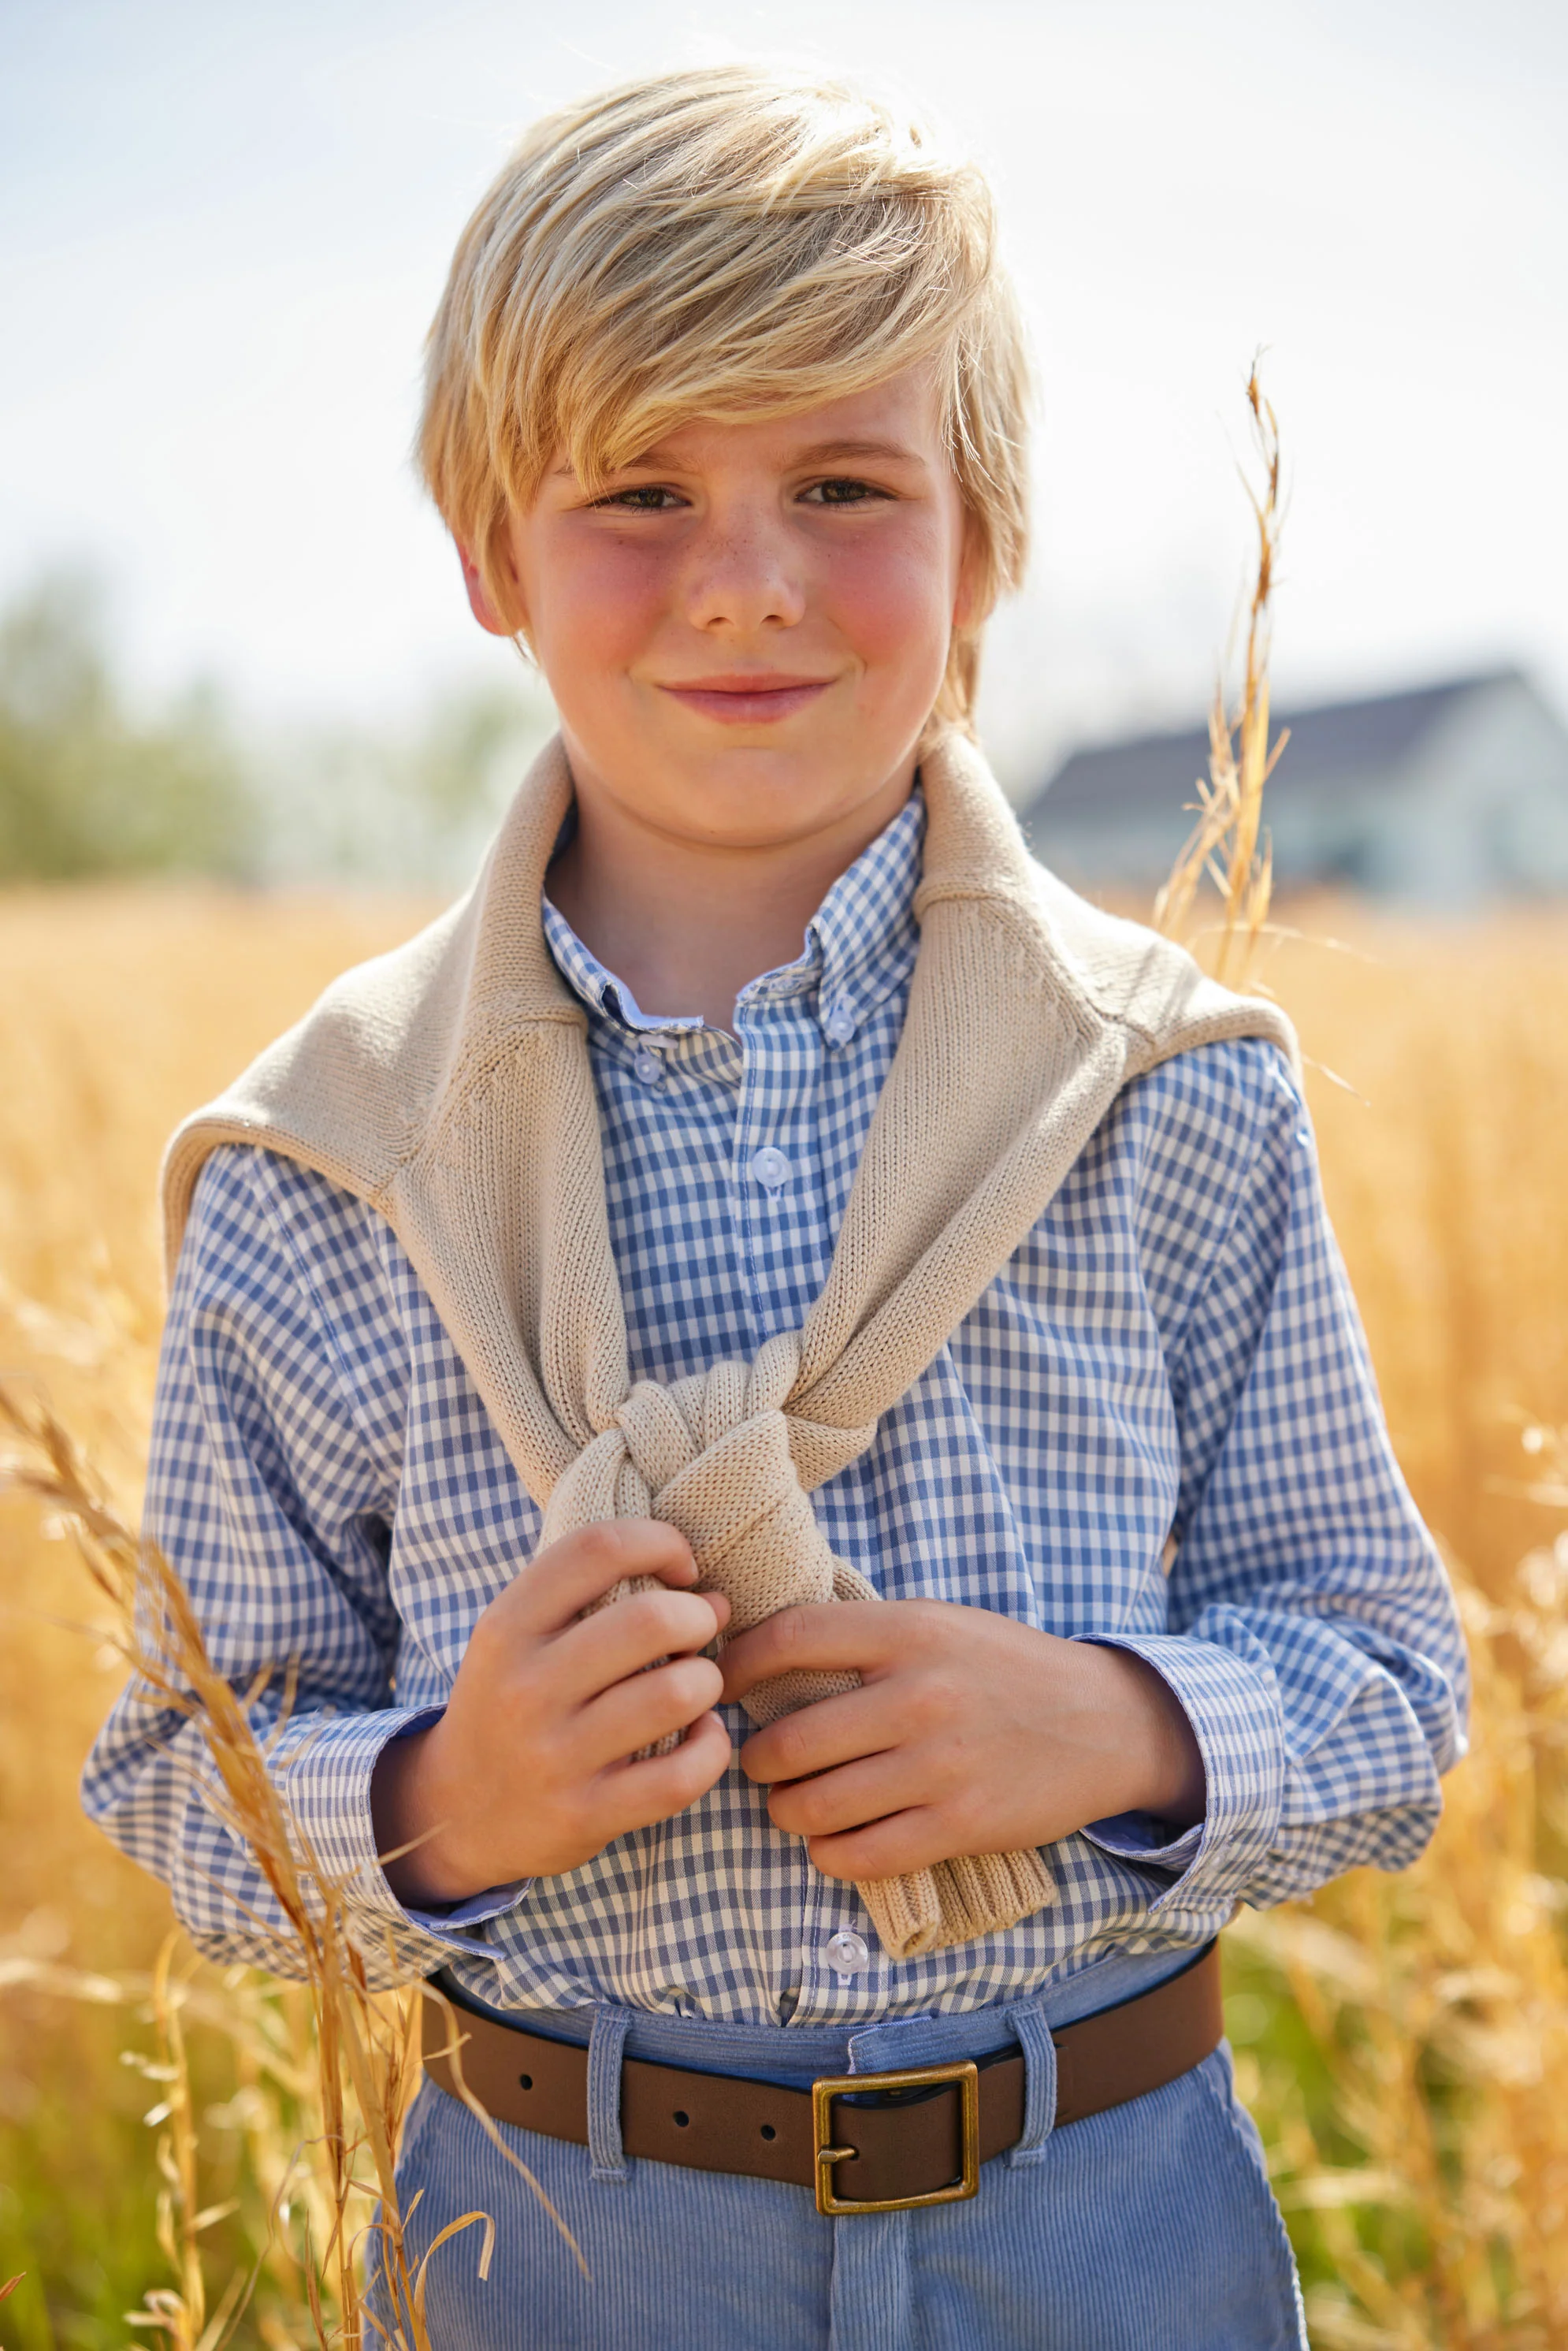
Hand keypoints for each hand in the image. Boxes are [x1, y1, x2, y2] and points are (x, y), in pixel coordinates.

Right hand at [371, 1520, 731, 1904]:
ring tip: (698, 1685)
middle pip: (650, 1620)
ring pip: (675, 1694)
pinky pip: (681, 1775)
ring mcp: (554, 1756)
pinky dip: (711, 1748)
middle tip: (696, 1631)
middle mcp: (525, 1688)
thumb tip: (711, 1594)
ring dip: (708, 1682)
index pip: (598, 1548)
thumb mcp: (518, 1637)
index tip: (680, 1568)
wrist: (457, 1812)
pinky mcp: (586, 1814)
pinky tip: (701, 1736)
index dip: (660, 1542)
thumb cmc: (511, 1703)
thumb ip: (592, 1598)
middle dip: (696, 1617)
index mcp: (507, 1628)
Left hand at [720, 1600, 1203, 1882]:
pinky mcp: (961, 1825)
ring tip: (789, 1803)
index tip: (722, 1684)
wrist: (1105, 1722)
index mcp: (910, 1631)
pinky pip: (862, 1855)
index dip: (737, 1665)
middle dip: (755, 1759)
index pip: (789, 1640)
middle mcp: (921, 1696)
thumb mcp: (938, 1623)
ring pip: (816, 1806)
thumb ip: (863, 1636)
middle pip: (789, 1739)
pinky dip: (829, 1853)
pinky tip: (830, 1840)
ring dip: (785, 1811)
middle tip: (757, 1761)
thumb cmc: (1005, 1668)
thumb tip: (762, 1651)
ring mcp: (940, 1766)